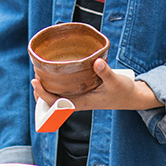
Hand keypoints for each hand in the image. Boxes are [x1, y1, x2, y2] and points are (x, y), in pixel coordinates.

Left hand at [31, 59, 162, 111]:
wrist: (131, 97)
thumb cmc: (123, 91)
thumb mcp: (116, 81)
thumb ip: (106, 72)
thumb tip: (96, 62)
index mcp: (82, 103)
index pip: (56, 103)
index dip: (43, 94)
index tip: (35, 81)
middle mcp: (78, 102)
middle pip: (51, 102)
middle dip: (40, 91)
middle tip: (35, 73)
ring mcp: (79, 98)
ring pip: (56, 97)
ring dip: (46, 88)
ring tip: (39, 72)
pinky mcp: (82, 92)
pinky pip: (64, 91)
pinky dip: (56, 84)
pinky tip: (53, 72)